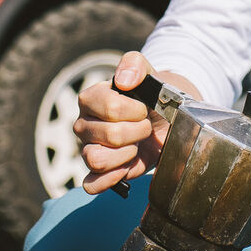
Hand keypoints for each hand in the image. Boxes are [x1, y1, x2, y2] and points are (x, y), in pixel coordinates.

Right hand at [73, 51, 168, 194]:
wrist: (165, 120)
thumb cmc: (152, 96)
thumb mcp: (148, 74)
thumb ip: (134, 66)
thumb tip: (123, 80)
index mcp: (91, 98)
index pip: (110, 108)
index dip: (134, 110)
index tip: (144, 108)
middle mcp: (85, 124)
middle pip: (109, 135)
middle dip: (137, 131)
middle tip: (145, 126)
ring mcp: (89, 149)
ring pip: (96, 159)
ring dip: (126, 154)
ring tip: (136, 145)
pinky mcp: (99, 172)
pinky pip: (91, 184)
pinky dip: (109, 179)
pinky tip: (125, 168)